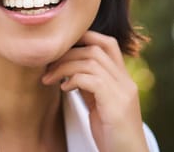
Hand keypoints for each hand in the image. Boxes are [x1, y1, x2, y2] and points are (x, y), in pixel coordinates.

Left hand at [41, 31, 147, 151]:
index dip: (84, 38)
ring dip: (64, 66)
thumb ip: (90, 87)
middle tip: (47, 66)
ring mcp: (123, 92)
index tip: (60, 49)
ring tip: (49, 79)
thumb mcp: (100, 106)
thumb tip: (69, 72)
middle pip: (96, 48)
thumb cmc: (112, 136)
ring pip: (91, 60)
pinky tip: (64, 89)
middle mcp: (126, 82)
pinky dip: (73, 79)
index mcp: (123, 80)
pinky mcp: (116, 105)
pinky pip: (91, 79)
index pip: (108, 44)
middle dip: (67, 53)